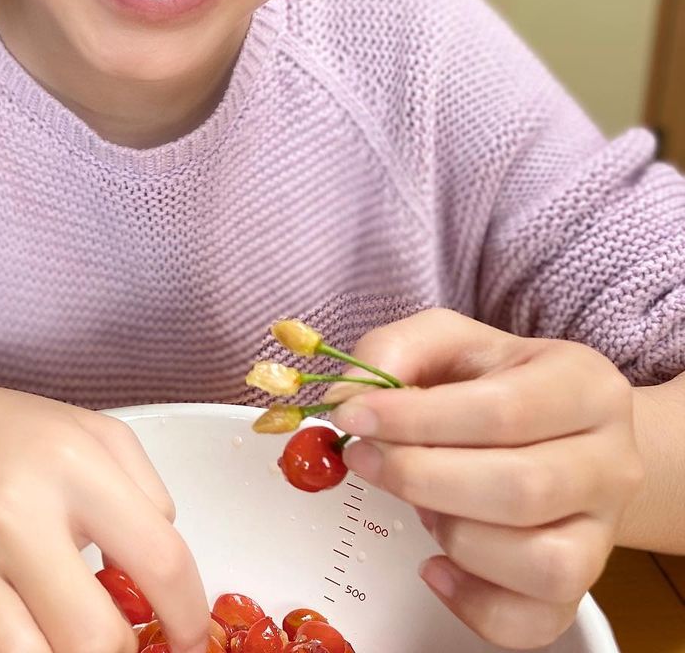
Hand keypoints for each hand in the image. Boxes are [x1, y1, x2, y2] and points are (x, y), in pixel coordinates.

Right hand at [0, 383, 208, 652]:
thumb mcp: (85, 429)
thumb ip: (143, 487)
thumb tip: (167, 557)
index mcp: (69, 462)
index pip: (159, 559)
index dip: (189, 616)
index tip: (191, 638)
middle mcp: (13, 510)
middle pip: (94, 636)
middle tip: (115, 640)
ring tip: (61, 639)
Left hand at [326, 309, 642, 649]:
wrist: (556, 426)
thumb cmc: (495, 380)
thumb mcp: (446, 339)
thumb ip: (393, 352)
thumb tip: (349, 399)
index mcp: (584, 384)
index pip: (503, 411)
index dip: (417, 419)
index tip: (354, 416)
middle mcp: (611, 461)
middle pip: (522, 490)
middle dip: (421, 477)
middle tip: (363, 459)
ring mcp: (603, 532)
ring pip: (541, 564)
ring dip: (457, 538)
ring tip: (423, 507)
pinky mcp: (582, 586)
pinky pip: (535, 622)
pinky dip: (472, 604)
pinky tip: (435, 565)